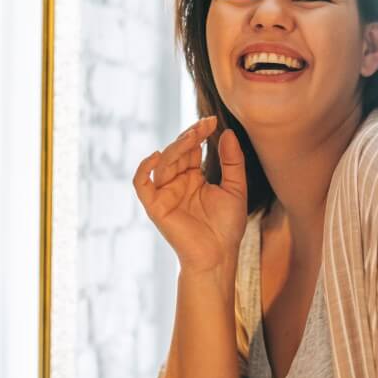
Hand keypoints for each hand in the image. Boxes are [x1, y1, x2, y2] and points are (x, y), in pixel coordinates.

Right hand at [133, 116, 247, 276]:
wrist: (219, 255)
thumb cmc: (227, 226)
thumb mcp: (236, 187)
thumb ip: (232, 161)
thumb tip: (227, 133)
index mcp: (193, 177)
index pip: (191, 148)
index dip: (199, 133)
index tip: (212, 121)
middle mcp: (176, 183)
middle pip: (176, 152)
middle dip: (189, 137)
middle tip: (204, 126)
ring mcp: (165, 194)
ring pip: (162, 163)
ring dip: (176, 148)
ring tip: (192, 137)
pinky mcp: (155, 206)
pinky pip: (141, 184)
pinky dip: (144, 169)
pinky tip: (157, 156)